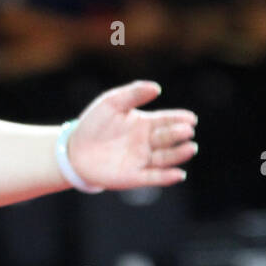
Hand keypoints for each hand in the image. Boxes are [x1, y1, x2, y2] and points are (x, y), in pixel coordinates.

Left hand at [67, 80, 197, 188]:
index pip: (166, 120)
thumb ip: (132, 94)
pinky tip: (178, 174)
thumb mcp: (111, 103)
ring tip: (190, 148)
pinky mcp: (134, 176)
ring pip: (165, 158)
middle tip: (186, 131)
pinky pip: (153, 177)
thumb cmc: (94, 124)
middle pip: (167, 138)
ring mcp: (141, 160)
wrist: (74, 149)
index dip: (179, 119)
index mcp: (145, 123)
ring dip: (178, 155)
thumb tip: (156, 87)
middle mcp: (147, 142)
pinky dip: (166, 177)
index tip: (191, 118)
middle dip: (178, 134)